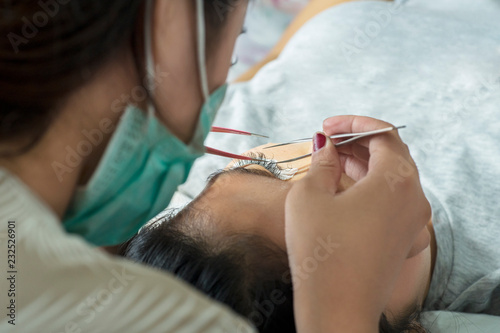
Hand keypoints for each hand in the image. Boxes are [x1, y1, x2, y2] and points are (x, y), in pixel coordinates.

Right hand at [284, 116, 430, 332]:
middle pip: (390, 154)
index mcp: (398, 179)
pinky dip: (370, 188)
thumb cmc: (320, 248)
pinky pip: (391, 202)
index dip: (352, 124)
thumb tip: (326, 146)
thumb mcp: (310, 195)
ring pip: (391, 179)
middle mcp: (415, 198)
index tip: (327, 125)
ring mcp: (413, 222)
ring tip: (330, 161)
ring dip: (363, 165)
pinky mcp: (404, 240)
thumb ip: (322, 162)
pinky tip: (343, 189)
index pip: (383, 133)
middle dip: (357, 143)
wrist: (336, 308)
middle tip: (327, 141)